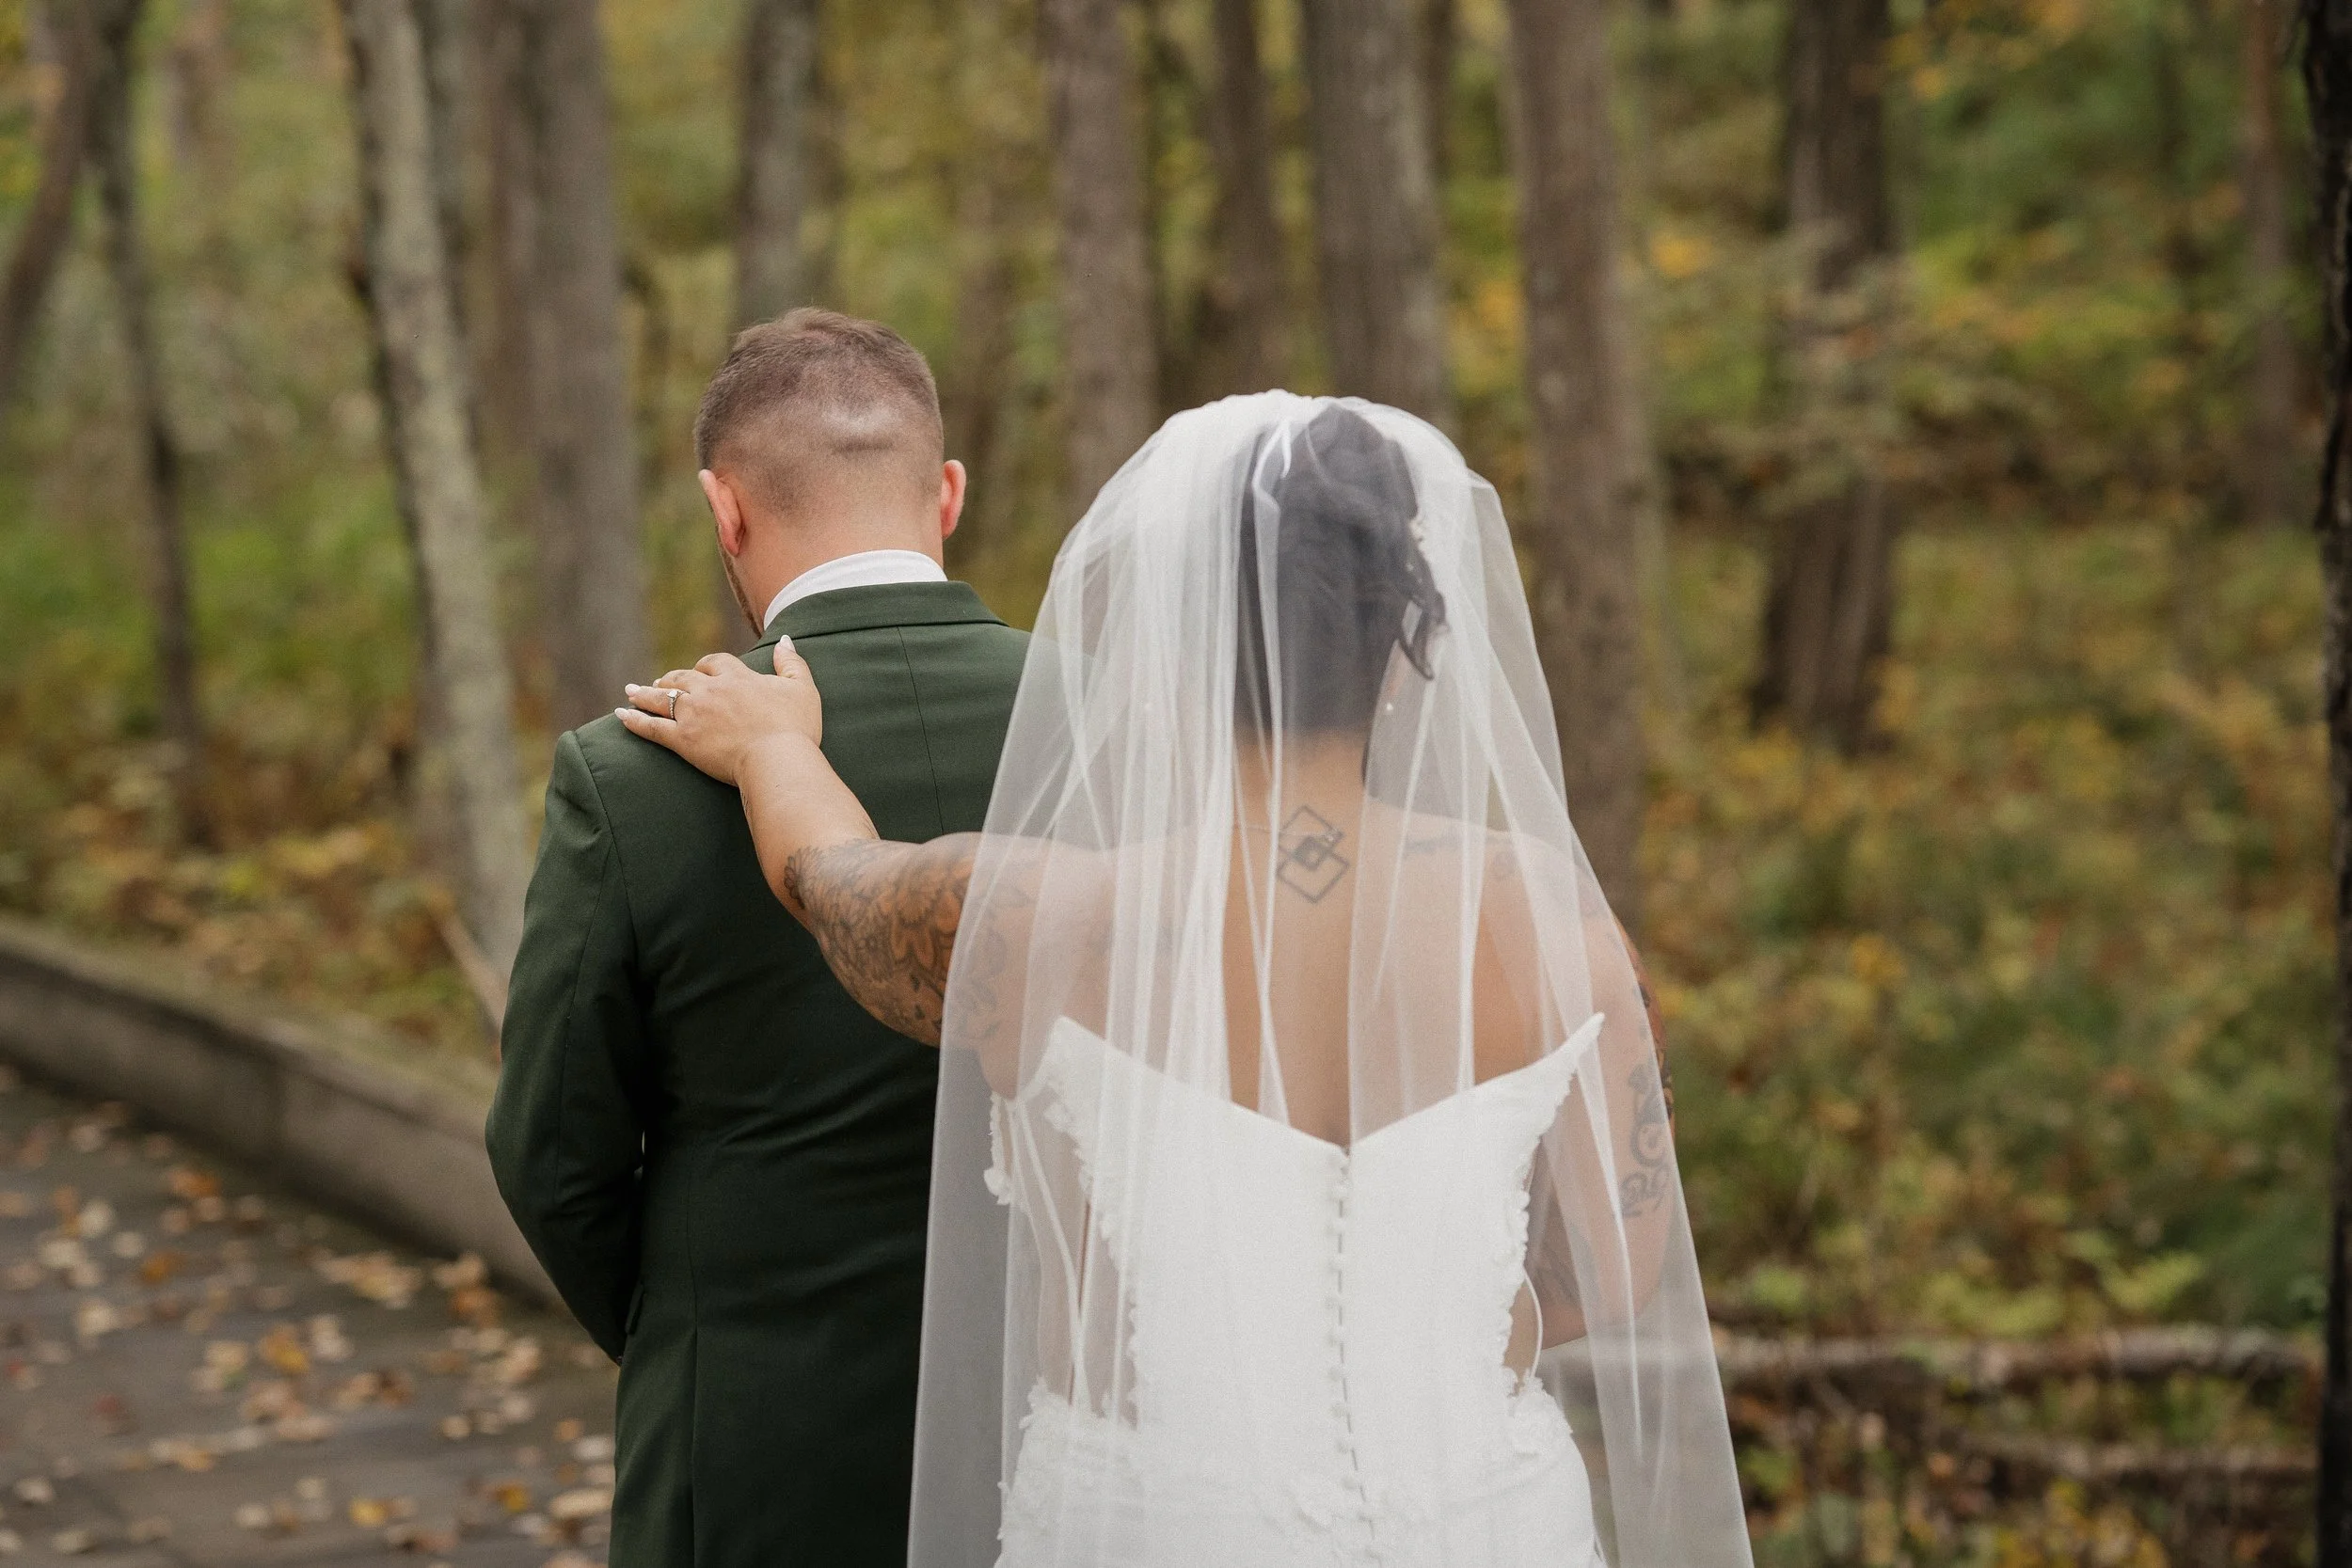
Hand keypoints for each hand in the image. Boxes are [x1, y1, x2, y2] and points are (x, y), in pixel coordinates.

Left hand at [616, 643, 822, 785]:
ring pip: (662, 697)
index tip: (703, 669)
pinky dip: (633, 720)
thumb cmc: (795, 728)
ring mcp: (693, 714)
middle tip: (661, 681)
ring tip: (633, 692)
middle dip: (672, 678)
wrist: (777, 758)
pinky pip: (651, 727)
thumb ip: (792, 663)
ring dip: (645, 693)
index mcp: (737, 678)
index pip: (715, 662)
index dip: (706, 665)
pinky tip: (620, 715)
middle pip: (683, 677)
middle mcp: (710, 691)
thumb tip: (785, 640)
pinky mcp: (682, 740)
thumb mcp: (802, 689)